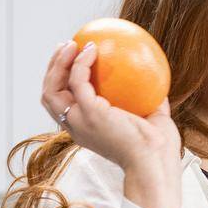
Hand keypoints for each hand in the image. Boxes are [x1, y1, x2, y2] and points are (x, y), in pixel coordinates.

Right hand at [41, 39, 181, 169]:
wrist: (156, 163)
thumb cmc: (158, 149)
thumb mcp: (152, 119)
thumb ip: (149, 100)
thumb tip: (155, 79)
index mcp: (86, 130)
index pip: (62, 106)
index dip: (61, 82)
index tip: (73, 60)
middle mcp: (76, 127)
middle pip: (50, 95)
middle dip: (53, 68)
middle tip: (66, 47)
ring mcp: (79, 120)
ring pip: (52, 88)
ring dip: (58, 62)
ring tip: (71, 44)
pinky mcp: (89, 112)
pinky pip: (78, 80)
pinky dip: (81, 62)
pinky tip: (92, 49)